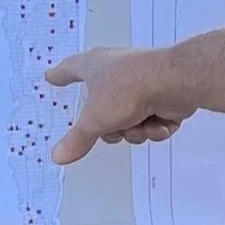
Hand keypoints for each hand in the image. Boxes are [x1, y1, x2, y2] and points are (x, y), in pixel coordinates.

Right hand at [44, 48, 191, 163]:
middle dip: (111, 127)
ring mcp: (142, 83)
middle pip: (104, 109)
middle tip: (113, 127)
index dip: (60, 75)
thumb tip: (56, 157)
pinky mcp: (165, 96)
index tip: (51, 77)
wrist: (173, 82)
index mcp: (95, 67)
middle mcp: (117, 72)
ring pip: (130, 120)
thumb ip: (77, 139)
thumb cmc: (126, 90)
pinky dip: (155, 128)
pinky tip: (159, 124)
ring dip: (135, 130)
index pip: (71, 69)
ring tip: (141, 124)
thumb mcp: (96, 119)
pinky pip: (152, 122)